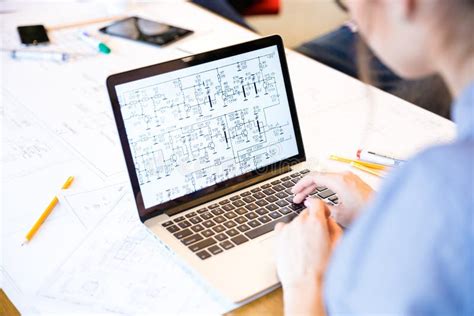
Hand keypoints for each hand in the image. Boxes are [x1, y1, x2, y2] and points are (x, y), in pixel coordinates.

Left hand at [274, 198, 341, 314]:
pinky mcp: (278, 238)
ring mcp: (287, 229)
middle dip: (312, 222)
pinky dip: (288, 233)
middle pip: (306, 213)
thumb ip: (334, 226)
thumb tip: (327, 218)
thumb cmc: (324, 268)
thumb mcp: (338, 244)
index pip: (317, 202)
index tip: (323, 216)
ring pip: (295, 222)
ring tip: (306, 247)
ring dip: (301, 229)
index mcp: (316, 222)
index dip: (321, 209)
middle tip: (316, 238)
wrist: (305, 284)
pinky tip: (294, 245)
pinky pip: (283, 228)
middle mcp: (300, 222)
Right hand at [292, 171, 373, 226]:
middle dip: (306, 187)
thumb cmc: (365, 214)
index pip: (313, 177)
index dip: (301, 185)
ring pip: (326, 178)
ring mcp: (350, 177)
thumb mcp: (338, 214)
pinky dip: (324, 187)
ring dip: (315, 187)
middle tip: (297, 197)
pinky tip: (320, 195)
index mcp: (339, 180)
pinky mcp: (354, 181)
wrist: (384, 214)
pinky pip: (334, 180)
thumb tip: (309, 202)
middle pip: (318, 176)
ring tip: (306, 197)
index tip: (294, 193)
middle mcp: (344, 175)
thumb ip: (320, 206)